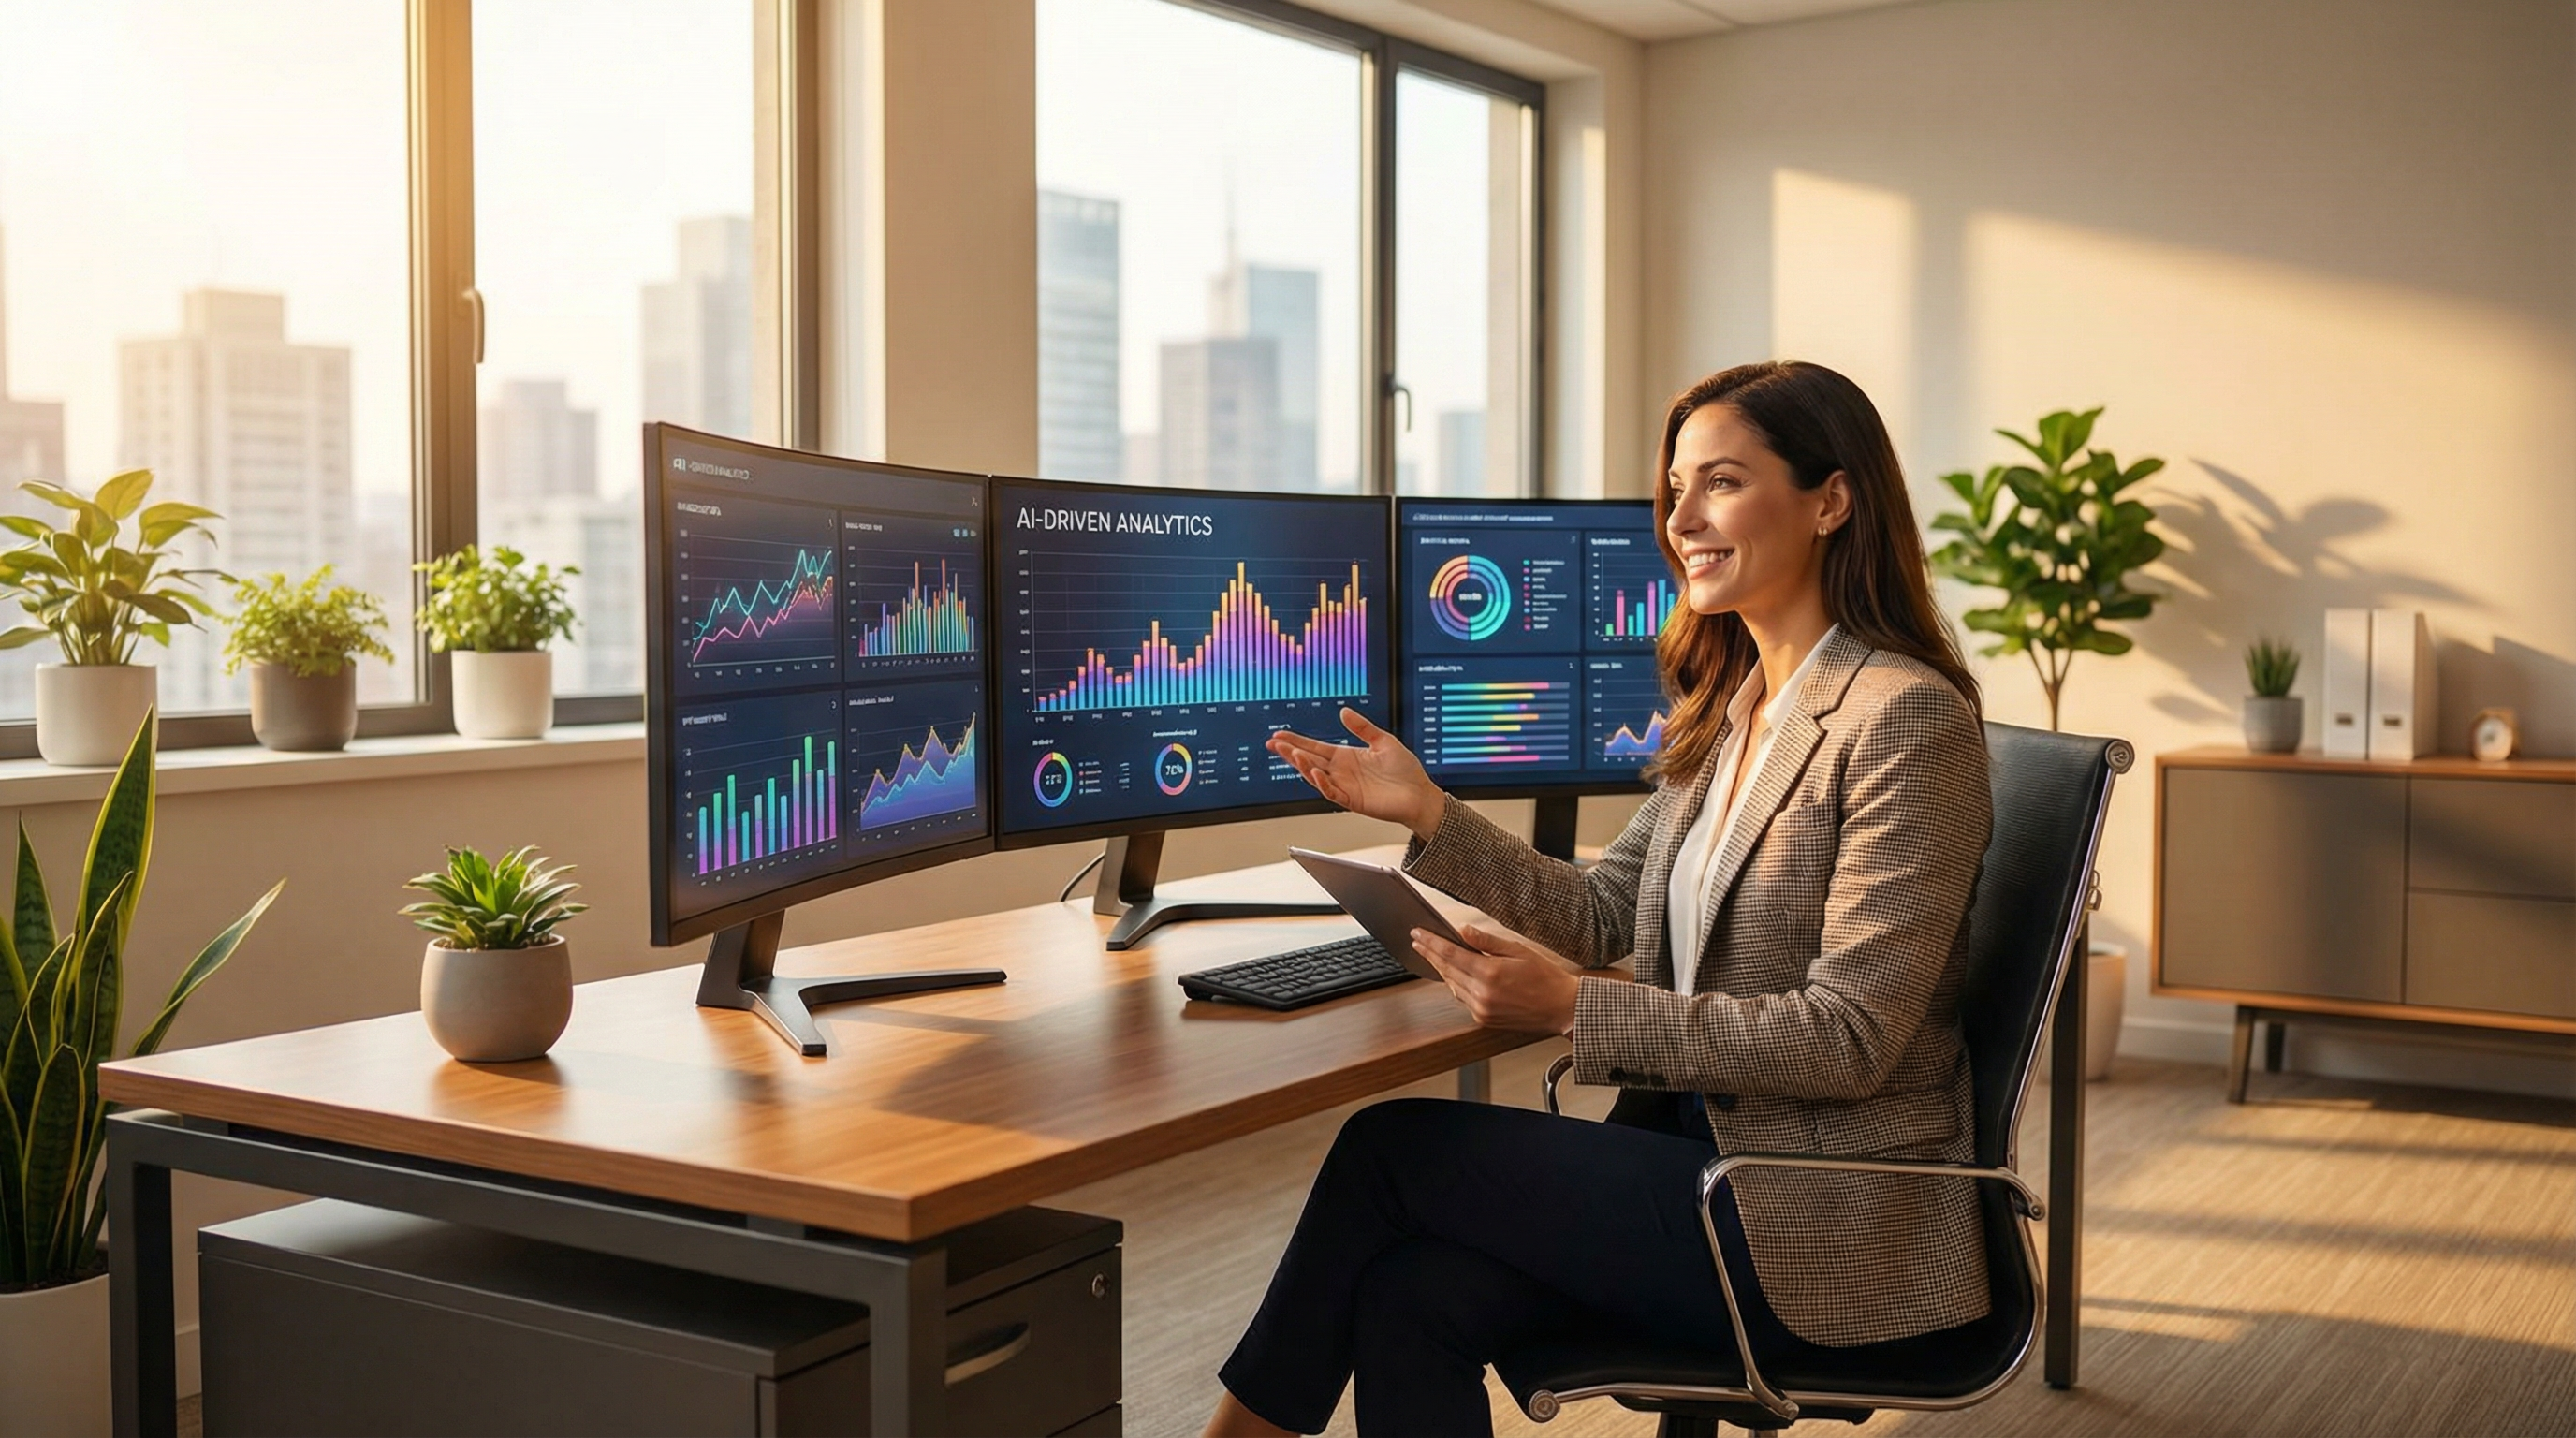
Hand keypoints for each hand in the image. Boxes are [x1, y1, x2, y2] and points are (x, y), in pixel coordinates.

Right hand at [1267, 707, 1445, 839]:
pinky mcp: (1352, 800)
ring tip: (1292, 754)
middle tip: (1274, 743)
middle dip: (1291, 752)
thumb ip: (1363, 727)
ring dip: (1302, 765)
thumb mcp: (1383, 740)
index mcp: (1347, 757)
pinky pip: (1332, 792)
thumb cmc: (1406, 771)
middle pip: (1309, 760)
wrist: (1420, 794)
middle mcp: (1342, 772)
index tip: (1280, 734)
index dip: (1297, 741)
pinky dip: (1322, 783)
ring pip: (1316, 776)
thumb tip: (1344, 711)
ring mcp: (1345, 786)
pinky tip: (1314, 772)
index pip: (1315, 747)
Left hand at [1410, 923, 1580, 1034]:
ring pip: (1451, 986)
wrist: (1562, 1008)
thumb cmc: (1546, 978)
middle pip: (1446, 970)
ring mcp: (1482, 1009)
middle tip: (1418, 940)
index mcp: (1490, 973)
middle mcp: (1482, 994)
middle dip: (1430, 954)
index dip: (1431, 942)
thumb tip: (1463, 931)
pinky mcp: (1484, 1020)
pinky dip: (1455, 985)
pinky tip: (1453, 975)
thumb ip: (1487, 942)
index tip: (1417, 933)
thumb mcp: (1518, 950)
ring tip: (1432, 954)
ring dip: (1440, 969)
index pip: (1450, 953)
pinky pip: (1462, 999)